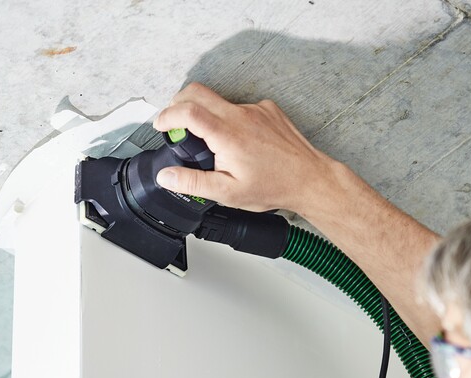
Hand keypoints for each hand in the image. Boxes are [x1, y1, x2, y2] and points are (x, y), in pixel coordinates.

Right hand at [153, 83, 338, 212]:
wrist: (310, 179)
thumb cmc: (275, 186)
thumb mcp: (228, 192)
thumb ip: (193, 182)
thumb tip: (166, 176)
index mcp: (228, 135)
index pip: (187, 110)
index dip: (167, 114)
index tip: (160, 125)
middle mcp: (241, 115)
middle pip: (198, 92)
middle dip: (178, 103)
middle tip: (174, 123)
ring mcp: (256, 109)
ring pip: (220, 101)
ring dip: (208, 115)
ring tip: (213, 144)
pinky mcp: (267, 109)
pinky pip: (240, 108)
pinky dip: (231, 120)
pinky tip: (240, 144)